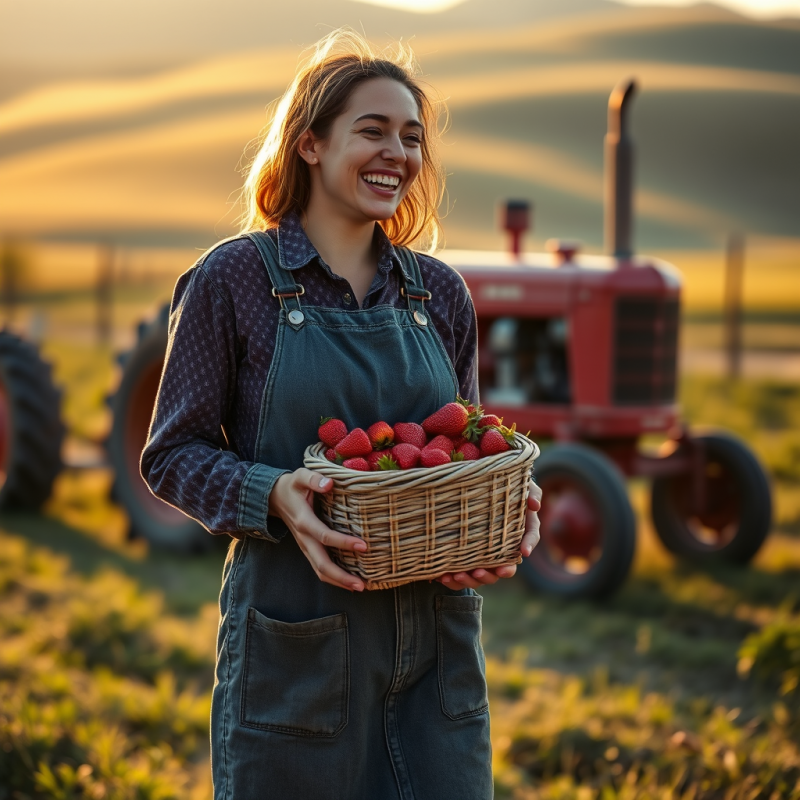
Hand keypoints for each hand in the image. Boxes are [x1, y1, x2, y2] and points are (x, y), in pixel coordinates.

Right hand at [270, 469, 365, 591]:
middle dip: (341, 576)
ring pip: (320, 570)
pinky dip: (334, 578)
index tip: (364, 546)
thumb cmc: (292, 485)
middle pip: (321, 564)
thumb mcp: (300, 476)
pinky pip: (319, 568)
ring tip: (360, 587)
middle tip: (363, 584)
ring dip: (339, 581)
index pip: (324, 536)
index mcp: (304, 521)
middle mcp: (304, 538)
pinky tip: (350, 580)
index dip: (343, 542)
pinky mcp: (308, 549)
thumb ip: (314, 479)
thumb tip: (329, 484)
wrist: (273, 497)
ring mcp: (305, 546)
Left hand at [437, 480, 540, 589]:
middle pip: (505, 568)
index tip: (524, 552)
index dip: (528, 545)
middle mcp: (505, 548)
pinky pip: (464, 574)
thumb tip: (535, 505)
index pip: (530, 539)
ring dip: (471, 579)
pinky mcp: (469, 559)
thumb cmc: (503, 488)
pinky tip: (443, 577)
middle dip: (493, 573)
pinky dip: (454, 579)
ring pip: (484, 575)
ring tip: (456, 576)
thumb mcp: (520, 486)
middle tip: (479, 571)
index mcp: (521, 531)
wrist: (478, 491)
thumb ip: (531, 492)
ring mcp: (487, 556)